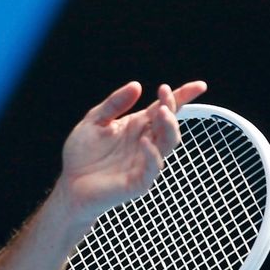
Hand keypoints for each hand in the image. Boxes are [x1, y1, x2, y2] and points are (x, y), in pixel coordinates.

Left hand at [60, 80, 207, 219]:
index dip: (182, 97)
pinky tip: (144, 141)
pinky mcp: (138, 182)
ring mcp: (144, 162)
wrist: (70, 184)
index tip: (199, 86)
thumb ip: (113, 104)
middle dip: (171, 108)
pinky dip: (151, 154)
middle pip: (168, 124)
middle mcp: (145, 142)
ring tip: (162, 112)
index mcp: (137, 126)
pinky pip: (152, 168)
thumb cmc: (82, 154)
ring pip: (167, 144)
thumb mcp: (94, 121)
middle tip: (164, 95)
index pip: (164, 109)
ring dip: (168, 127)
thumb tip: (137, 85)